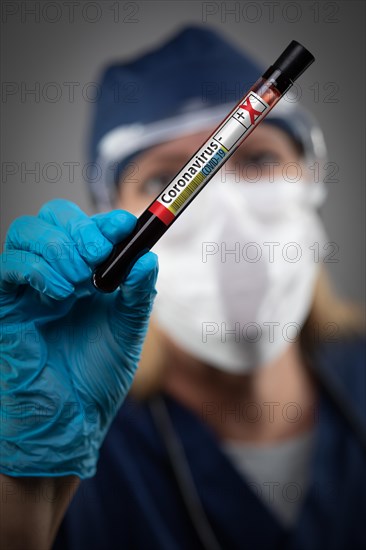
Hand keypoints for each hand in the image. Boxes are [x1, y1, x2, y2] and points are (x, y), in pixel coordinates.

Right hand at [0, 199, 157, 478]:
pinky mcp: (8, 306)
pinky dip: (34, 268)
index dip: (106, 221)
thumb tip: (147, 258)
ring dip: (56, 246)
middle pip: (53, 218)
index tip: (126, 227)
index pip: (89, 227)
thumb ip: (137, 294)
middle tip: (98, 254)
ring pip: (26, 233)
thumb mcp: (129, 330)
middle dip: (78, 228)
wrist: (74, 417)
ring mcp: (31, 288)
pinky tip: (59, 292)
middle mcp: (58, 274)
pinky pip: (8, 267)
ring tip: (78, 281)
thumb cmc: (99, 376)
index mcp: (89, 275)